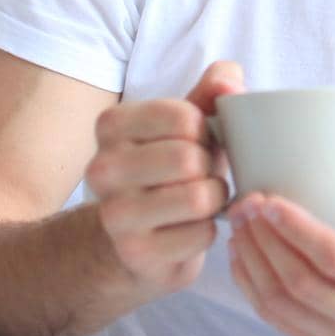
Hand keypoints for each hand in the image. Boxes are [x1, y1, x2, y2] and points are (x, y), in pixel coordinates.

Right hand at [86, 61, 242, 295]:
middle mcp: (102, 169)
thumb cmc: (168, 168)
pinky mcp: (136, 254)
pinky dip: (209, 231)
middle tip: (200, 175)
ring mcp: (114, 215)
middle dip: (210, 167)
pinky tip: (190, 228)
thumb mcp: (185, 124)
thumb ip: (211, 92)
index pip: (184, 116)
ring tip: (200, 199)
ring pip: (199, 197)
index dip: (206, 130)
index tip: (196, 141)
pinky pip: (202, 234)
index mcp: (112, 125)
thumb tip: (231, 81)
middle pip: (190, 158)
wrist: (131, 238)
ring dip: (214, 198)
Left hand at [227, 175, 334, 335]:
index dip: (299, 231)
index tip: (271, 200)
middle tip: (247, 204)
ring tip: (241, 224)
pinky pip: (280, 322)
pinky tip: (243, 256)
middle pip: (304, 286)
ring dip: (254, 264)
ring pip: (285, 308)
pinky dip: (254, 289)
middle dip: (267, 242)